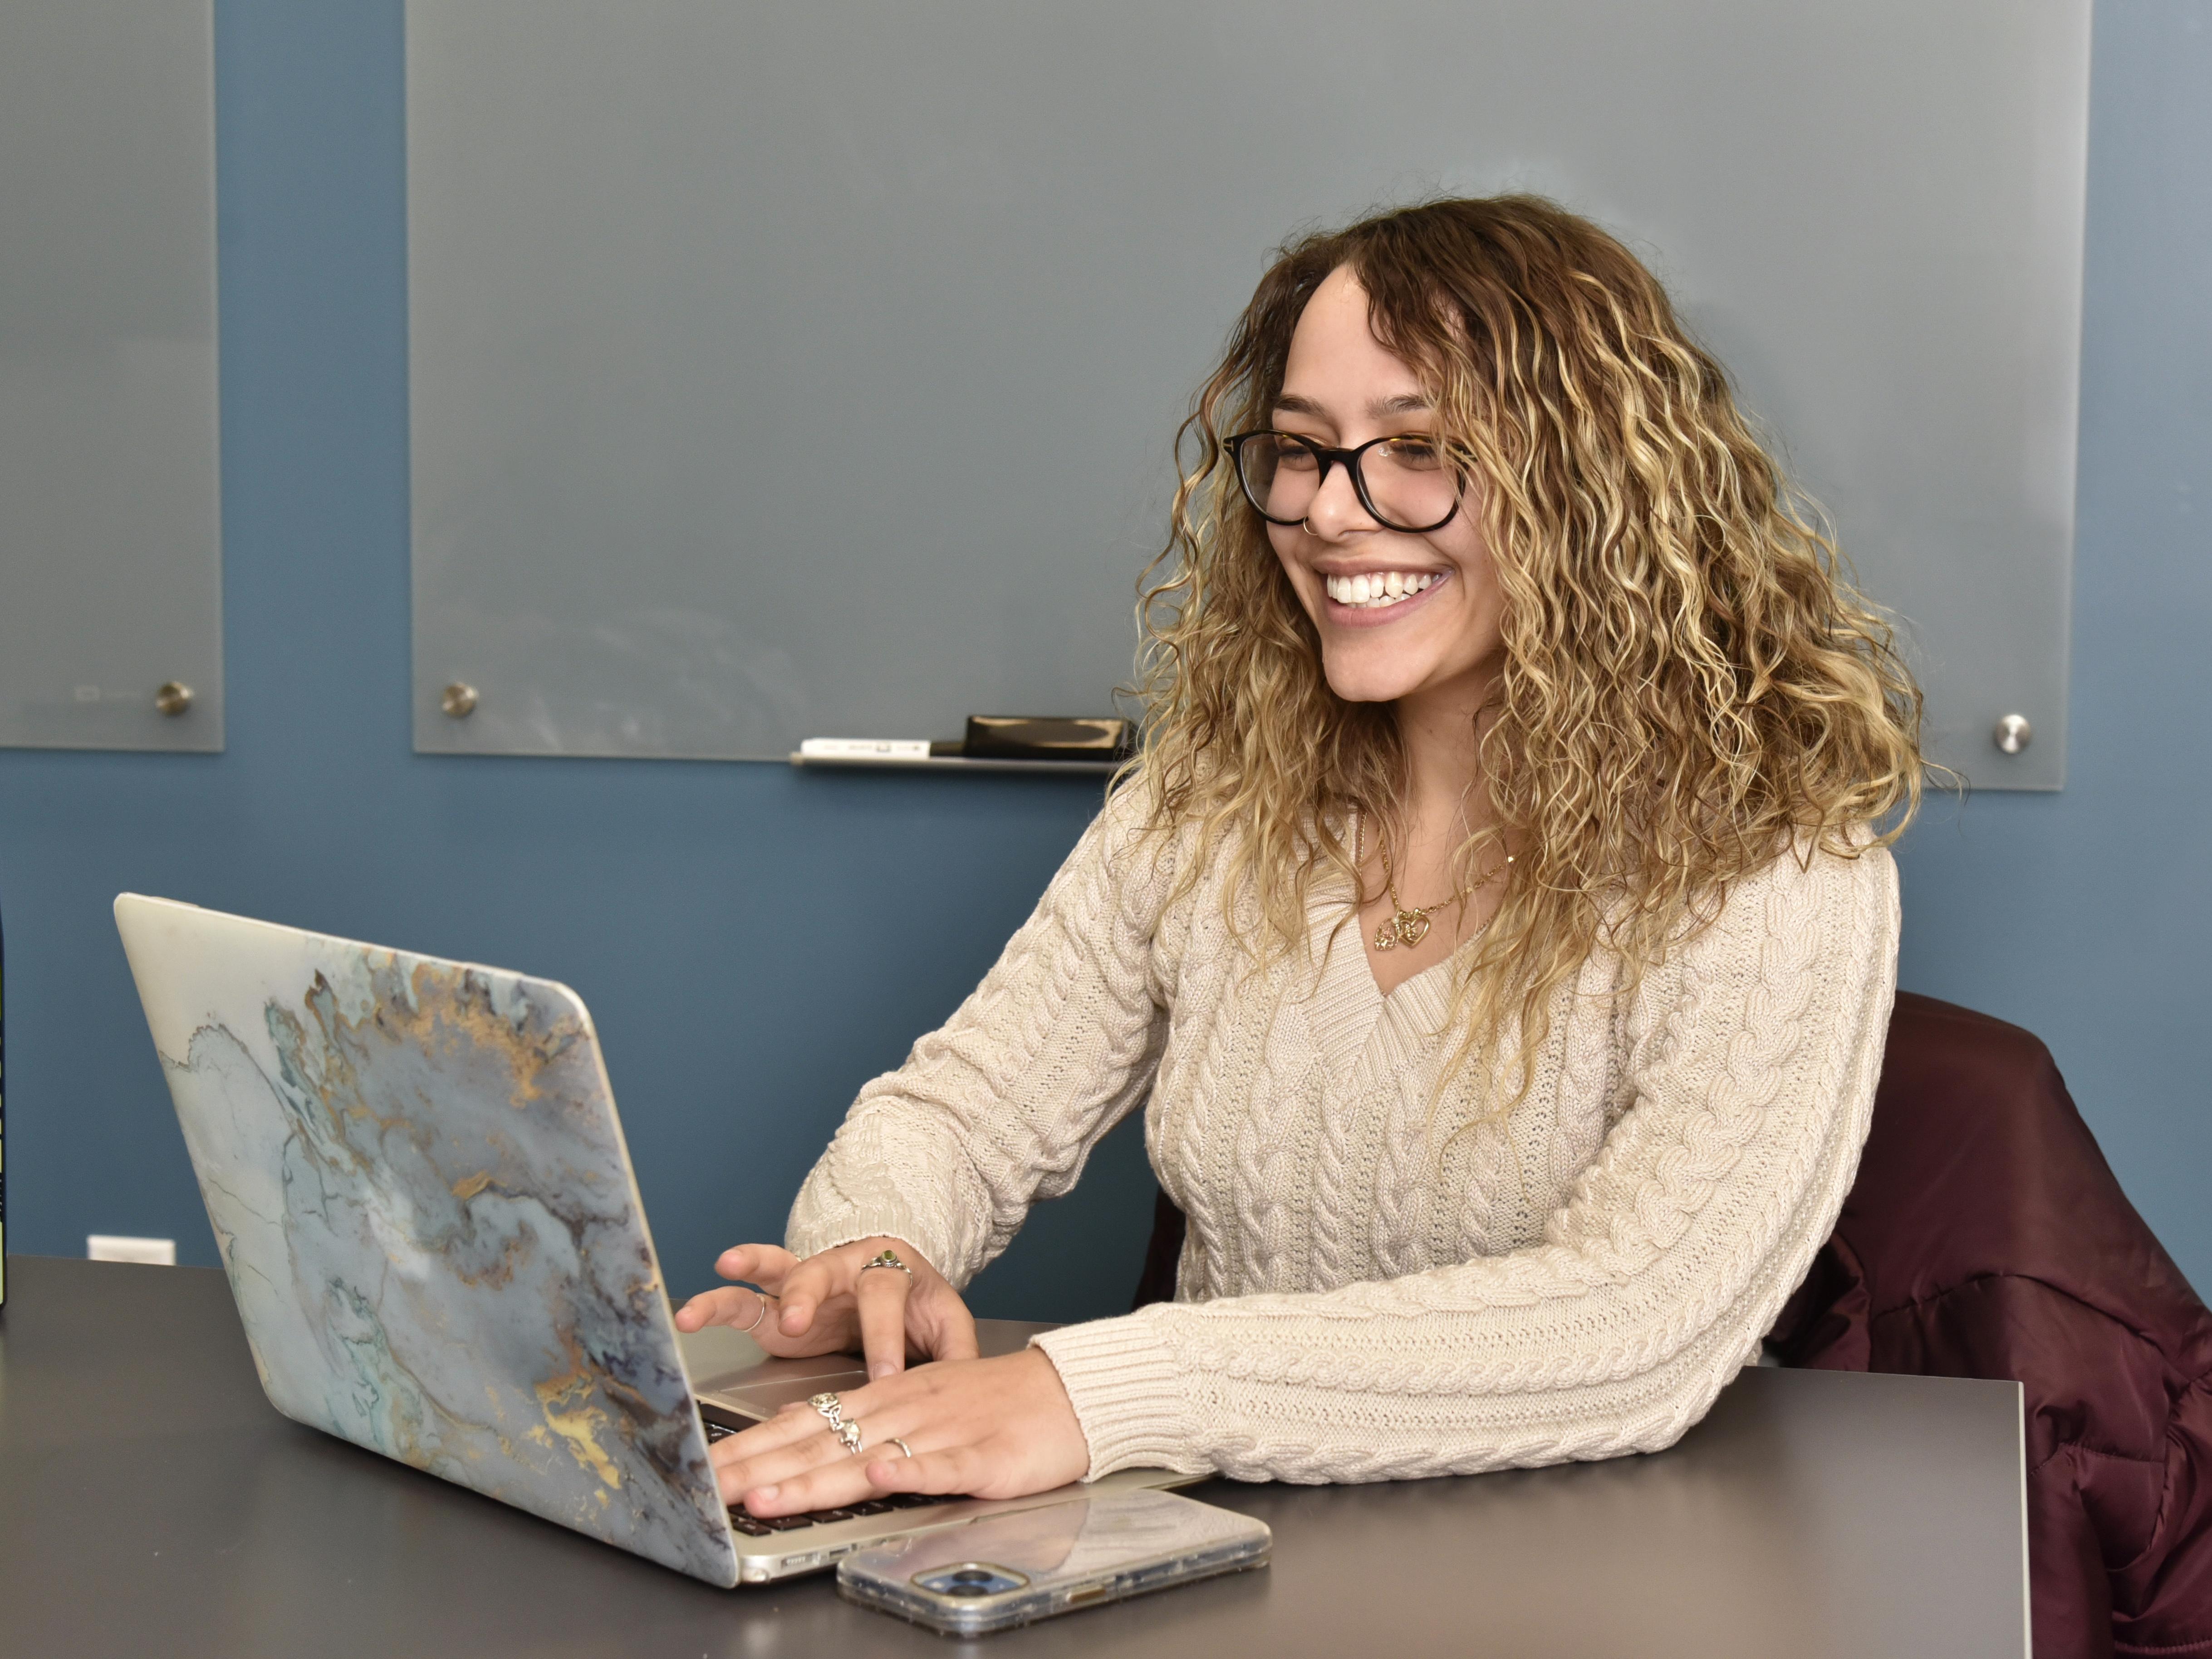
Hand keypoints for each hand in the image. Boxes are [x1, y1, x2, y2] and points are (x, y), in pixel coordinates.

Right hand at [672, 1237, 977, 1379]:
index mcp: (892, 1271)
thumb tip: (970, 1384)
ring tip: (722, 1278)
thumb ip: (956, 1351)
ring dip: (750, 1275)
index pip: (888, 1299)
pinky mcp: (778, 1305)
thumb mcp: (946, 1323)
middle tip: (798, 1323)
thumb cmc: (920, 1305)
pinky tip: (691, 1313)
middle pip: (826, 1272)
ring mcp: (807, 1283)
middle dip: (810, 1296)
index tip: (884, 1378)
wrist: (897, 1278)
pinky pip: (745, 1298)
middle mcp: (844, 1268)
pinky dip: (719, 1299)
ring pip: (777, 1271)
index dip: (886, 1338)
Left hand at [709, 1347, 1090, 1515]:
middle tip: (709, 1489)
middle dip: (759, 1469)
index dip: (752, 1449)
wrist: (1067, 1391)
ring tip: (767, 1495)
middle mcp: (903, 1411)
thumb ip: (862, 1418)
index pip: (803, 1425)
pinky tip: (880, 1474)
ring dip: (814, 1479)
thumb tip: (800, 1429)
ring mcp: (943, 1433)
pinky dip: (911, 1470)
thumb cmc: (994, 1404)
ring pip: (867, 1456)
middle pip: (820, 1444)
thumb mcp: (919, 1400)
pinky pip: (944, 1466)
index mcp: (886, 1399)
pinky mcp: (985, 1456)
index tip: (705, 1469)